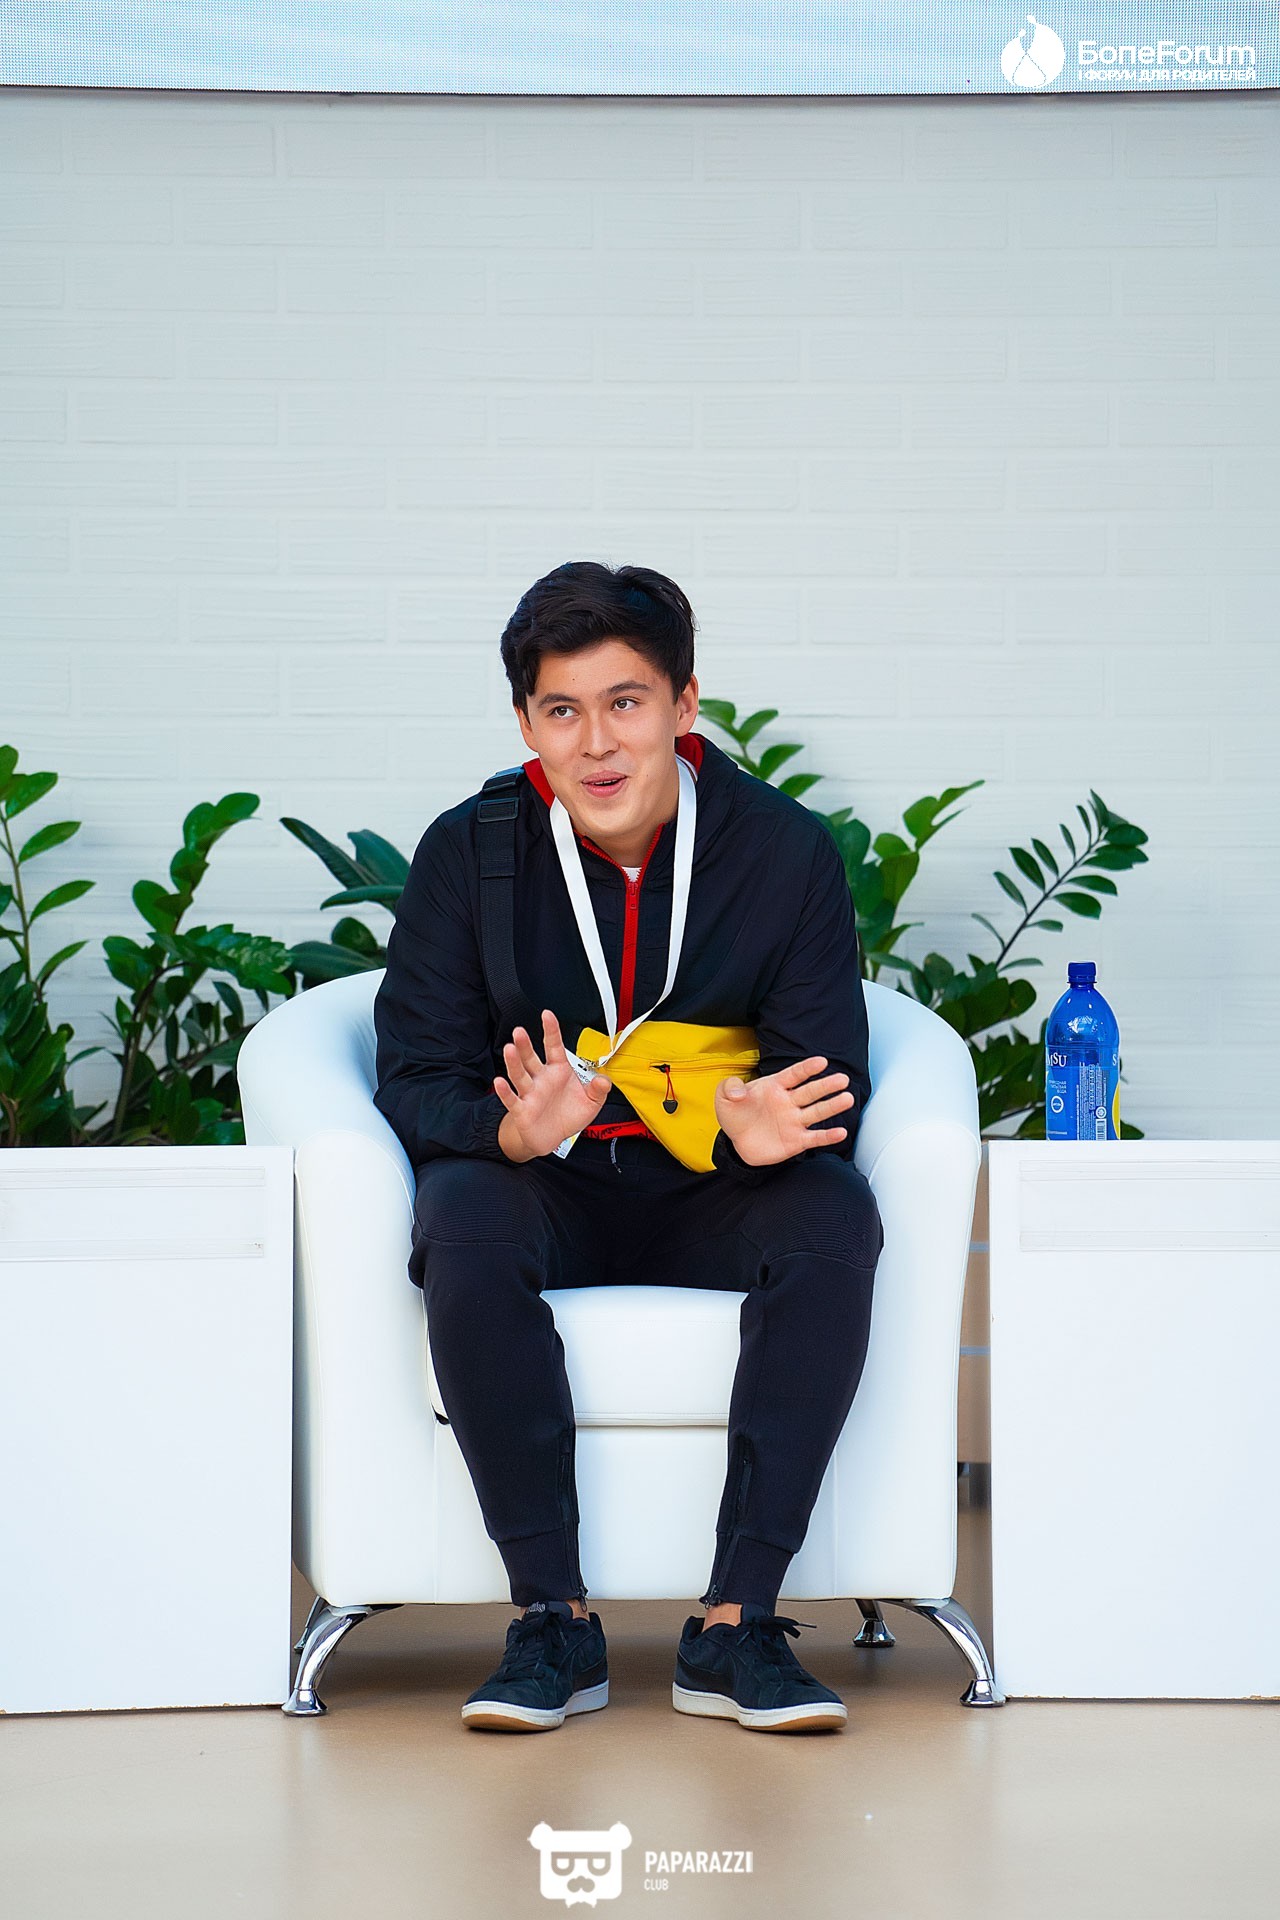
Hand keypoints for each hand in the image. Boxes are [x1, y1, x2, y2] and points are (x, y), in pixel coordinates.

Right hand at [493, 1008, 611, 1161]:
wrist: (554, 1137)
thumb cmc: (569, 1115)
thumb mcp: (591, 1102)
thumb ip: (599, 1090)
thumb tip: (604, 1080)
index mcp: (558, 1071)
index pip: (554, 1046)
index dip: (551, 1030)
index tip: (547, 1015)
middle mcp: (541, 1079)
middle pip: (531, 1058)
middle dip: (525, 1044)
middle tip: (520, 1031)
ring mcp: (530, 1093)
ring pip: (519, 1075)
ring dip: (514, 1062)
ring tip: (510, 1048)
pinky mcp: (522, 1110)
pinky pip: (512, 1099)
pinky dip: (505, 1092)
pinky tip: (499, 1082)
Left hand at [714, 1056, 854, 1167]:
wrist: (737, 1141)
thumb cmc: (735, 1113)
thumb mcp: (724, 1096)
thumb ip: (729, 1087)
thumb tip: (738, 1092)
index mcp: (774, 1086)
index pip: (793, 1074)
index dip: (807, 1068)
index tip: (821, 1062)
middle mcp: (789, 1102)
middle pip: (811, 1091)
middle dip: (827, 1085)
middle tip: (842, 1079)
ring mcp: (795, 1121)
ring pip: (817, 1112)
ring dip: (832, 1106)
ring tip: (847, 1099)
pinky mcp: (797, 1140)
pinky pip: (815, 1137)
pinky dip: (828, 1136)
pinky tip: (841, 1133)